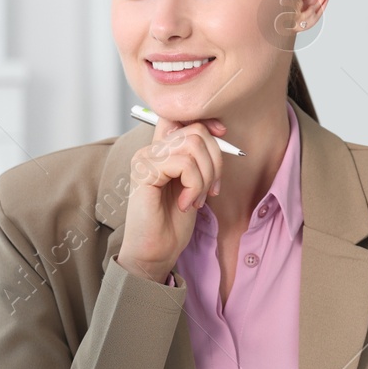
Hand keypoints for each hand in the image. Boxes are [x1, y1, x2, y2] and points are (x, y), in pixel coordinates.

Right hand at [115, 115, 226, 283]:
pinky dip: (194, 186)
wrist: (155, 252)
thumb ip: (198, 158)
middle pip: (195, 131)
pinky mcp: (144, 172)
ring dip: (205, 176)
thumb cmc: (173, 222)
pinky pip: (184, 164)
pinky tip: (185, 204)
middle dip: (215, 161)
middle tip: (211, 189)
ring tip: (197, 198)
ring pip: (193, 146)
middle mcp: (149, 150)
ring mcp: (144, 159)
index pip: (181, 116)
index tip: (222, 135)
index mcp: (160, 150)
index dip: (206, 121)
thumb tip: (218, 132)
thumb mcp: (193, 184)